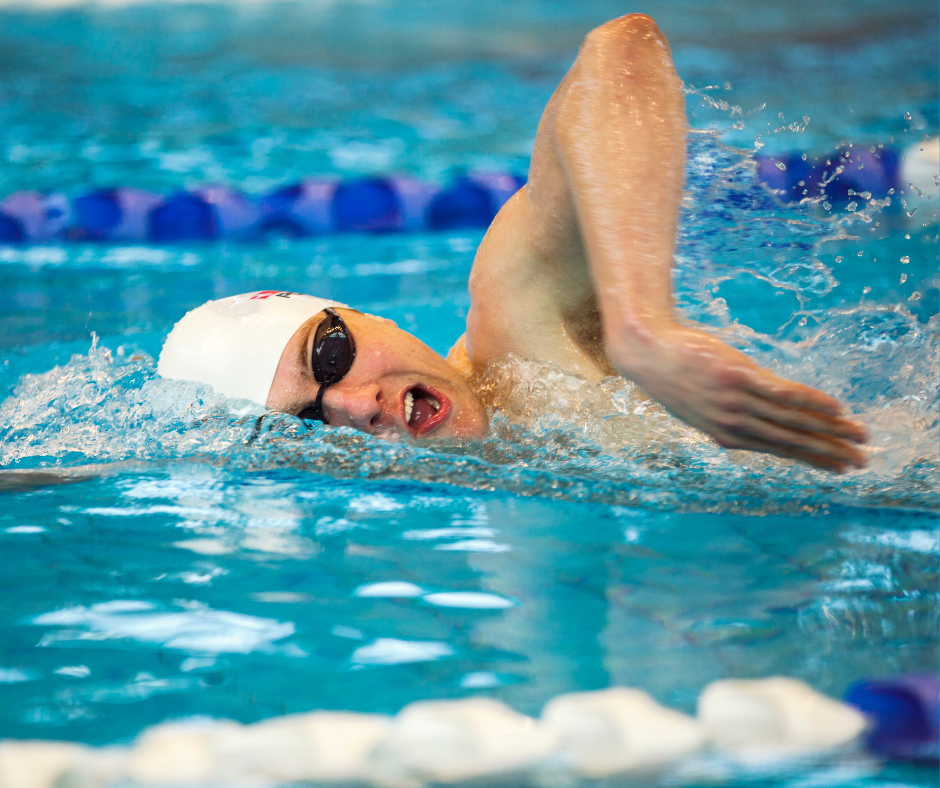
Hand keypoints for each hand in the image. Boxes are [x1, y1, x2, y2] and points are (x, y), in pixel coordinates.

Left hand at [611, 323, 868, 472]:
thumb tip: (758, 426)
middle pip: (792, 441)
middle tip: (861, 461)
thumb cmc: (676, 377)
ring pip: (792, 421)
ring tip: (858, 435)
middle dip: (829, 452)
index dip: (812, 460)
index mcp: (727, 436)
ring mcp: (737, 403)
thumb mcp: (702, 406)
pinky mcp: (738, 378)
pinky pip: (783, 394)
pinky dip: (811, 402)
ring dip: (830, 429)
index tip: (838, 469)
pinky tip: (834, 408)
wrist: (649, 353)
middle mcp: (735, 425)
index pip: (779, 451)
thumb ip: (731, 418)